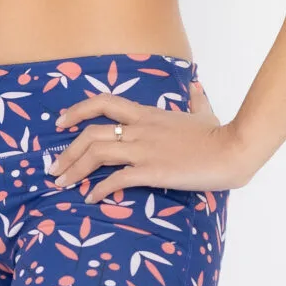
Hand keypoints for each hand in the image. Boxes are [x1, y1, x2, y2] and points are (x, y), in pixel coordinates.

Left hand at [47, 80, 253, 199]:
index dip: (77, 111)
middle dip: (66, 152)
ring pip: (96, 154)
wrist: (232, 149)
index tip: (60, 122)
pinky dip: (99, 190)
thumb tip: (195, 87)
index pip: (104, 103)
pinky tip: (92, 199)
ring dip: (74, 170)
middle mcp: (140, 130)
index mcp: (148, 114)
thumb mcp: (204, 112)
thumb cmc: (220, 134)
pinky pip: (116, 180)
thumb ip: (195, 99)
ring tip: (62, 185)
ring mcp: (144, 150)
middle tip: (53, 169)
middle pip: (90, 134)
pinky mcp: (152, 172)